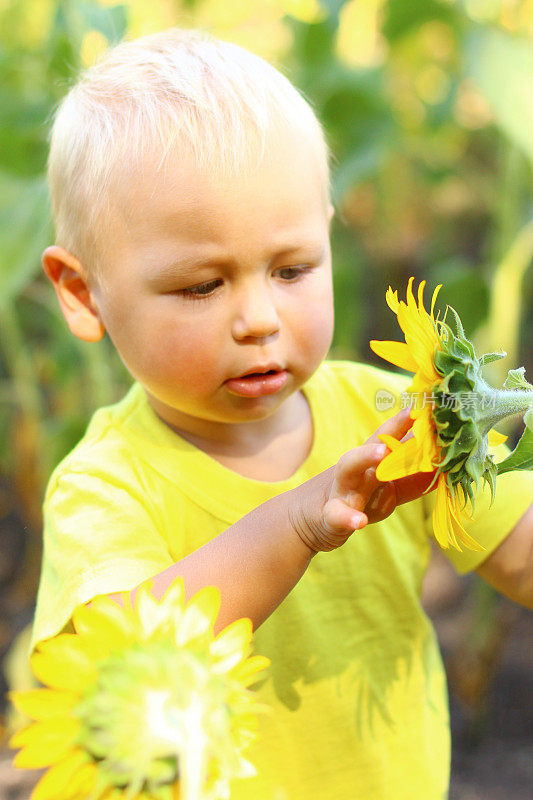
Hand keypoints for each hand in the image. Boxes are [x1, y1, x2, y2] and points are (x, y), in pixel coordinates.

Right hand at [291, 408, 435, 552]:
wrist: (306, 521)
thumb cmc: (352, 498)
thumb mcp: (385, 489)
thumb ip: (412, 480)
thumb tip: (443, 467)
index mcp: (372, 461)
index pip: (394, 436)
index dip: (413, 422)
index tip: (433, 403)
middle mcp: (358, 469)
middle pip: (373, 443)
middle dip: (393, 428)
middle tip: (413, 413)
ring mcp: (342, 490)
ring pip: (350, 468)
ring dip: (366, 457)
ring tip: (383, 452)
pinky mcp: (330, 516)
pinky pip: (338, 515)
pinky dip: (348, 517)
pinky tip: (359, 522)